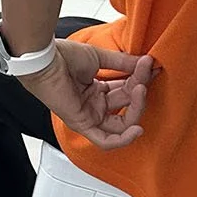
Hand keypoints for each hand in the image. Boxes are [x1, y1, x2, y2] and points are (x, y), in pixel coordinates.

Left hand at [16, 39, 159, 150]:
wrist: (45, 59)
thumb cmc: (63, 56)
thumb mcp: (99, 57)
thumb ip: (123, 63)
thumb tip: (146, 63)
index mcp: (96, 89)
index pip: (126, 90)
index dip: (141, 79)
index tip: (151, 65)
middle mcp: (93, 105)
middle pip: (127, 105)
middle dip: (139, 90)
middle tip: (146, 73)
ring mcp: (88, 115)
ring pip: (121, 124)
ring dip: (135, 108)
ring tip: (141, 89)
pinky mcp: (82, 124)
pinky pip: (105, 140)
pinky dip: (122, 139)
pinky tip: (137, 129)